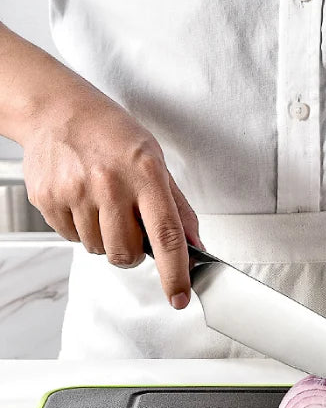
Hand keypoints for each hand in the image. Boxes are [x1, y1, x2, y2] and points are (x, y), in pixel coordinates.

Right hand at [22, 89, 201, 308]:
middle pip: (128, 253)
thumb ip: (178, 208)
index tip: (179, 297)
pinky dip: (81, 229)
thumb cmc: (113, 135)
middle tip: (130, 227)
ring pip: (99, 250)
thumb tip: (195, 246)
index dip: (175, 273)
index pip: (166, 235)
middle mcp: (109, 183)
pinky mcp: (48, 199)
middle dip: (134, 253)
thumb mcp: (156, 162)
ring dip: (106, 239)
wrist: (58, 110)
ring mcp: (75, 191)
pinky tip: (83, 201)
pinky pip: (72, 239)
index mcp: (145, 173)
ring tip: (104, 205)